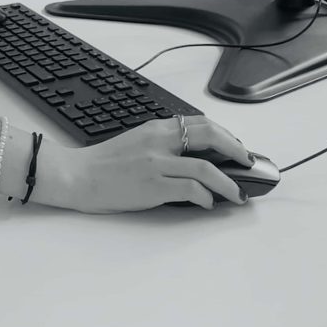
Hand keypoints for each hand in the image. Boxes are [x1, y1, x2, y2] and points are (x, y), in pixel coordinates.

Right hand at [60, 115, 255, 211]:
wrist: (77, 176)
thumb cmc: (104, 164)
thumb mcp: (136, 143)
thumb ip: (163, 145)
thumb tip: (194, 158)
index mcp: (155, 128)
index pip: (199, 123)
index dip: (225, 134)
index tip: (237, 147)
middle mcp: (158, 141)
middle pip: (209, 136)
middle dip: (236, 150)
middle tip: (248, 165)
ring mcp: (155, 163)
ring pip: (205, 167)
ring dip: (228, 183)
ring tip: (237, 194)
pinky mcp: (152, 186)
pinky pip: (190, 190)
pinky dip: (206, 198)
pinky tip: (207, 204)